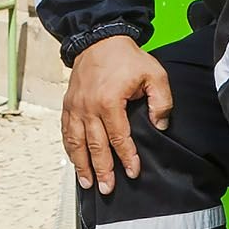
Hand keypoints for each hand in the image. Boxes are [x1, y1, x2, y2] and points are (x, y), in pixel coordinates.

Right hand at [61, 35, 173, 193]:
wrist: (99, 40)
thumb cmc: (128, 58)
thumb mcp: (154, 74)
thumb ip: (161, 101)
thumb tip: (160, 126)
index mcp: (110, 101)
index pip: (119, 137)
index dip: (127, 157)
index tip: (133, 172)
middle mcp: (88, 107)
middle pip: (95, 146)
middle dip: (102, 170)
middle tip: (108, 189)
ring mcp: (75, 107)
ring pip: (76, 142)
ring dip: (81, 165)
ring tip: (88, 183)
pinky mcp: (68, 105)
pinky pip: (66, 132)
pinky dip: (70, 149)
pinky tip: (75, 162)